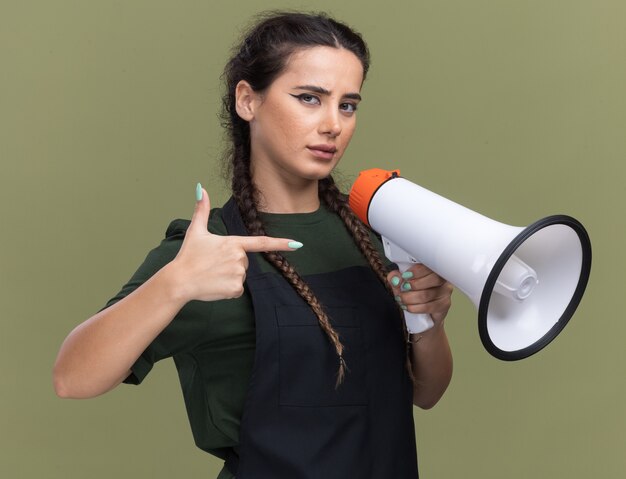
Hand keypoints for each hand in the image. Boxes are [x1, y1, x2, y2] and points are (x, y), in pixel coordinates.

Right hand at [169, 185, 300, 301]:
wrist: (179, 281)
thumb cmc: (188, 256)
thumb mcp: (196, 231)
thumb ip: (202, 209)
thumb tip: (201, 188)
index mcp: (233, 243)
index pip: (262, 243)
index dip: (282, 243)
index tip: (298, 244)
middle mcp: (239, 258)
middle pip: (244, 262)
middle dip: (231, 264)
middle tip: (213, 265)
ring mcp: (238, 274)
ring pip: (241, 276)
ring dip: (229, 277)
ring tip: (212, 275)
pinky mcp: (235, 289)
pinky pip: (237, 289)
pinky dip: (227, 290)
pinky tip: (214, 285)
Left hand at [387, 264, 452, 325]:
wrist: (422, 314)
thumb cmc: (413, 293)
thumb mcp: (402, 283)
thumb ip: (396, 277)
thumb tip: (395, 278)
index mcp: (433, 269)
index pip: (431, 266)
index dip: (417, 271)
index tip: (405, 276)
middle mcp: (442, 280)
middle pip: (433, 279)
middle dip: (414, 284)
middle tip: (403, 288)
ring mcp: (445, 293)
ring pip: (427, 294)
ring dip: (410, 298)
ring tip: (401, 299)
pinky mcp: (444, 305)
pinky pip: (428, 306)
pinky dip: (414, 308)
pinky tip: (408, 307)